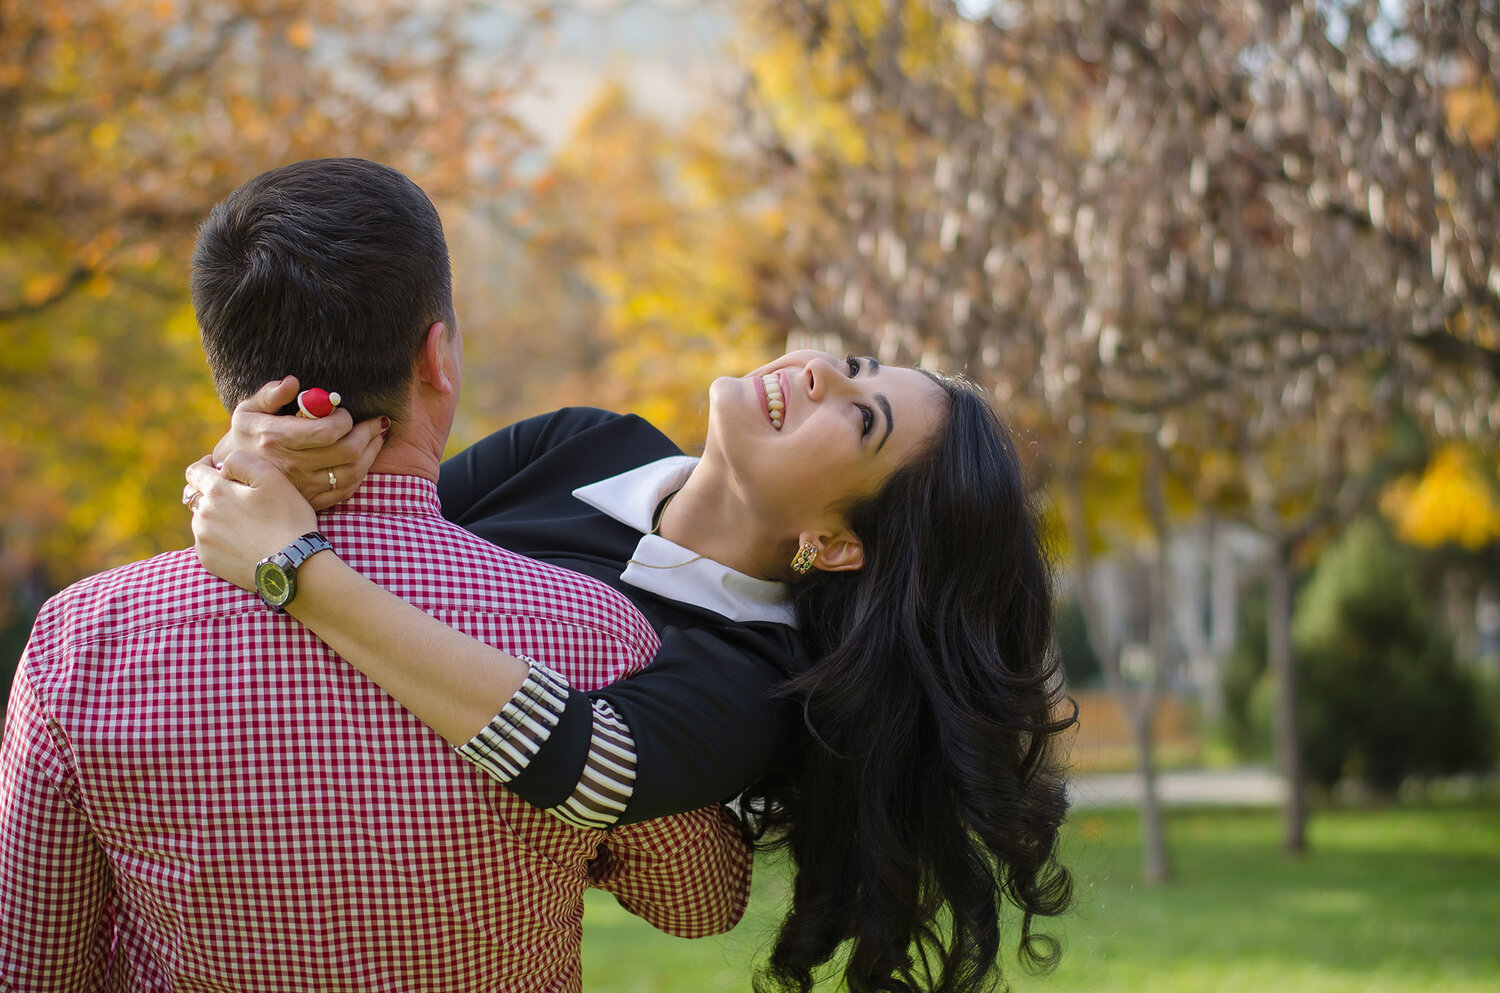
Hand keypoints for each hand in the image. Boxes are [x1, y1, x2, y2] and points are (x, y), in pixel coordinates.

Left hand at [183, 452, 318, 590]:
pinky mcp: (208, 560)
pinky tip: (241, 541)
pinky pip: (207, 542)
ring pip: (201, 519)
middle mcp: (203, 514)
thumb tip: (222, 467)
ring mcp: (203, 539)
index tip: (218, 468)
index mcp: (216, 491)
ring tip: (243, 523)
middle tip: (237, 498)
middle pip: (196, 496)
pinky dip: (219, 538)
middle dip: (211, 492)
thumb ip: (241, 460)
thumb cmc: (287, 518)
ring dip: (215, 516)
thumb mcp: (272, 477)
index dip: (205, 465)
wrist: (292, 565)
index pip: (194, 471)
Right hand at [211, 377, 386, 510]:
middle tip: (376, 421)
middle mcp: (292, 465)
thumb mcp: (248, 411)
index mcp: (276, 439)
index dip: (345, 419)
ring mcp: (304, 486)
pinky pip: (347, 489)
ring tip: (377, 436)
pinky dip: (362, 472)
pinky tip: (364, 458)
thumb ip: (271, 394)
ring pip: (354, 471)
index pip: (327, 431)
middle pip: (347, 451)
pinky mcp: (312, 501)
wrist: (234, 477)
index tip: (345, 412)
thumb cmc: (246, 437)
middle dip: (368, 432)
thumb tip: (293, 383)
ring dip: (372, 451)